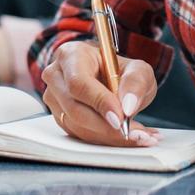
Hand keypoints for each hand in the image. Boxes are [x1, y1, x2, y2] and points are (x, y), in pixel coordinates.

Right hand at [40, 41, 159, 147]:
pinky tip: (127, 137)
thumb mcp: (137, 69)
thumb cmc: (120, 70)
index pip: (79, 82)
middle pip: (75, 109)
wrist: (111, 79)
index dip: (99, 102)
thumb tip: (127, 106)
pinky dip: (105, 139)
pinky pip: (80, 135)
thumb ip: (136, 82)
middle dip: (107, 127)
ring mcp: (55, 99)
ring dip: (110, 136)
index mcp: (71, 55)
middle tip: (137, 135)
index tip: (120, 118)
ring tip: (140, 137)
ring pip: (78, 126)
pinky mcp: (60, 118)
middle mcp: (56, 76)